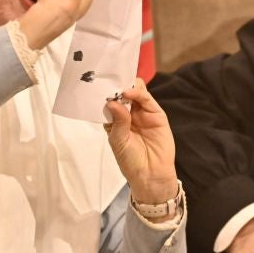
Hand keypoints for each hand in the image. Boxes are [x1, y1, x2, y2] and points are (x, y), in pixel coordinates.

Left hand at [105, 80, 176, 206]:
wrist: (150, 174)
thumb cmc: (130, 161)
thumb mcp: (118, 141)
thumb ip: (117, 121)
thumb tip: (112, 102)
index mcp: (116, 121)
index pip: (111, 102)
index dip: (105, 94)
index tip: (97, 85)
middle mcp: (130, 115)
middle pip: (124, 94)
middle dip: (116, 86)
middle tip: (108, 78)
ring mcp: (144, 114)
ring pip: (136, 93)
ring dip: (127, 86)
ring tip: (119, 85)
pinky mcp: (157, 115)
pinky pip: (147, 100)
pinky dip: (138, 93)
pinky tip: (128, 92)